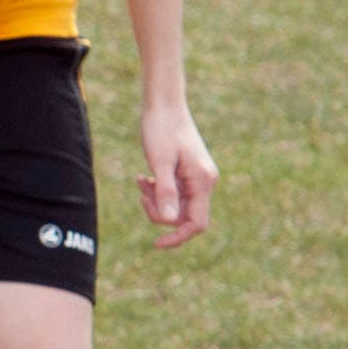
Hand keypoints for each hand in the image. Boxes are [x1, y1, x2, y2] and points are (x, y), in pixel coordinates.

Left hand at [137, 98, 217, 248]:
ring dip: (156, 200)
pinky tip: (143, 178)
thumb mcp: (160, 162)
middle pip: (183, 217)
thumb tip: (169, 220)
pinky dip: (157, 191)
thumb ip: (166, 191)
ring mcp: (197, 178)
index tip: (156, 244)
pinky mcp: (187, 174)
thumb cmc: (161, 129)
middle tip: (142, 192)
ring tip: (142, 181)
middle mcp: (205, 182)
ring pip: (175, 206)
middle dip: (160, 211)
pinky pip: (172, 194)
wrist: (164, 104)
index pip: (196, 224)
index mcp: (203, 181)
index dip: (177, 237)